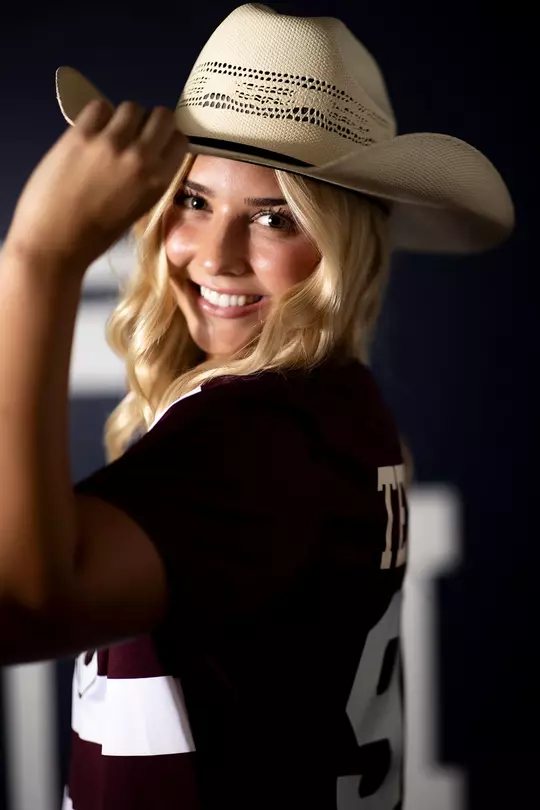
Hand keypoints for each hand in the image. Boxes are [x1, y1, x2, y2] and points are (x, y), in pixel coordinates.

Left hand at [4, 99, 187, 270]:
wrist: (54, 242)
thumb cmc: (95, 235)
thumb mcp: (138, 209)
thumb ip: (148, 178)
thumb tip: (147, 151)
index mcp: (159, 181)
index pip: (179, 139)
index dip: (167, 137)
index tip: (156, 142)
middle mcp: (141, 158)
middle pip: (161, 115)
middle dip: (151, 121)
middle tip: (134, 134)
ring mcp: (111, 144)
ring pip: (131, 107)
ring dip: (123, 118)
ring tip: (109, 135)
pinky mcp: (81, 135)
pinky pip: (99, 107)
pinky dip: (97, 116)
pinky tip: (90, 134)